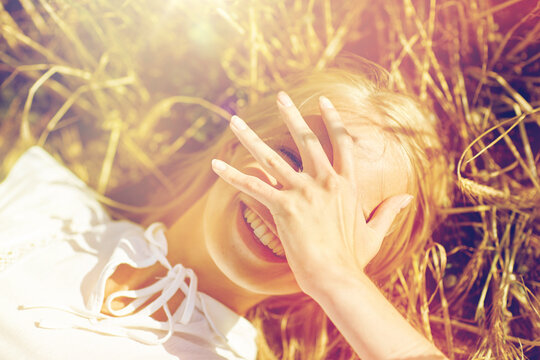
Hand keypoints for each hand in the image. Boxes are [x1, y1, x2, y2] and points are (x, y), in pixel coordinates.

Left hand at [211, 91, 411, 294]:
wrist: (337, 277)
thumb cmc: (354, 259)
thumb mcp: (375, 232)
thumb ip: (389, 211)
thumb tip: (408, 197)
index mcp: (346, 184)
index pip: (341, 144)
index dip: (333, 120)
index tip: (323, 101)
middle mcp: (325, 181)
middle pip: (306, 140)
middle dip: (292, 115)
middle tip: (281, 96)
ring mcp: (304, 192)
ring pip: (272, 158)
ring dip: (251, 137)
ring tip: (235, 121)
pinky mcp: (284, 207)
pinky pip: (253, 186)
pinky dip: (233, 176)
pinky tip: (216, 165)